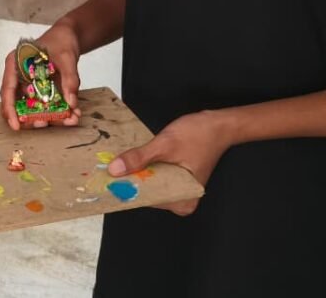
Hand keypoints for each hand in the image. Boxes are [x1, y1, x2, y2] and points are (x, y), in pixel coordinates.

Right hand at [0, 21, 82, 130]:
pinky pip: (48, 106)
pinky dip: (60, 112)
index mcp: (15, 64)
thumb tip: (72, 103)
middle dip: (32, 118)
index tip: (16, 126)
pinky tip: (74, 114)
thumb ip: (69, 79)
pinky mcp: (42, 91)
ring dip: (52, 117)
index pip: (7, 90)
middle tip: (46, 124)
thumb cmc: (61, 40)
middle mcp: (19, 77)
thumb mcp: (67, 57)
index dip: (10, 110)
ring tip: (70, 119)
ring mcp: (31, 85)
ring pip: (35, 108)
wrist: (70, 36)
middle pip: (19, 104)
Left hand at [107, 110, 233, 214]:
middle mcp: (182, 200)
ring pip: (150, 184)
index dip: (126, 189)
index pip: (147, 200)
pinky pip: (156, 177)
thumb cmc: (199, 135)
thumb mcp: (165, 145)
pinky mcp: (177, 180)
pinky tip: (132, 160)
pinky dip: (145, 169)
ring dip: (136, 173)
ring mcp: (179, 190)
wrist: (219, 124)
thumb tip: (115, 170)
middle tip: (108, 169)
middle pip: (148, 193)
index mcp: (182, 200)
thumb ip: (139, 158)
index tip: (106, 182)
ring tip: (118, 163)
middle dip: (130, 180)